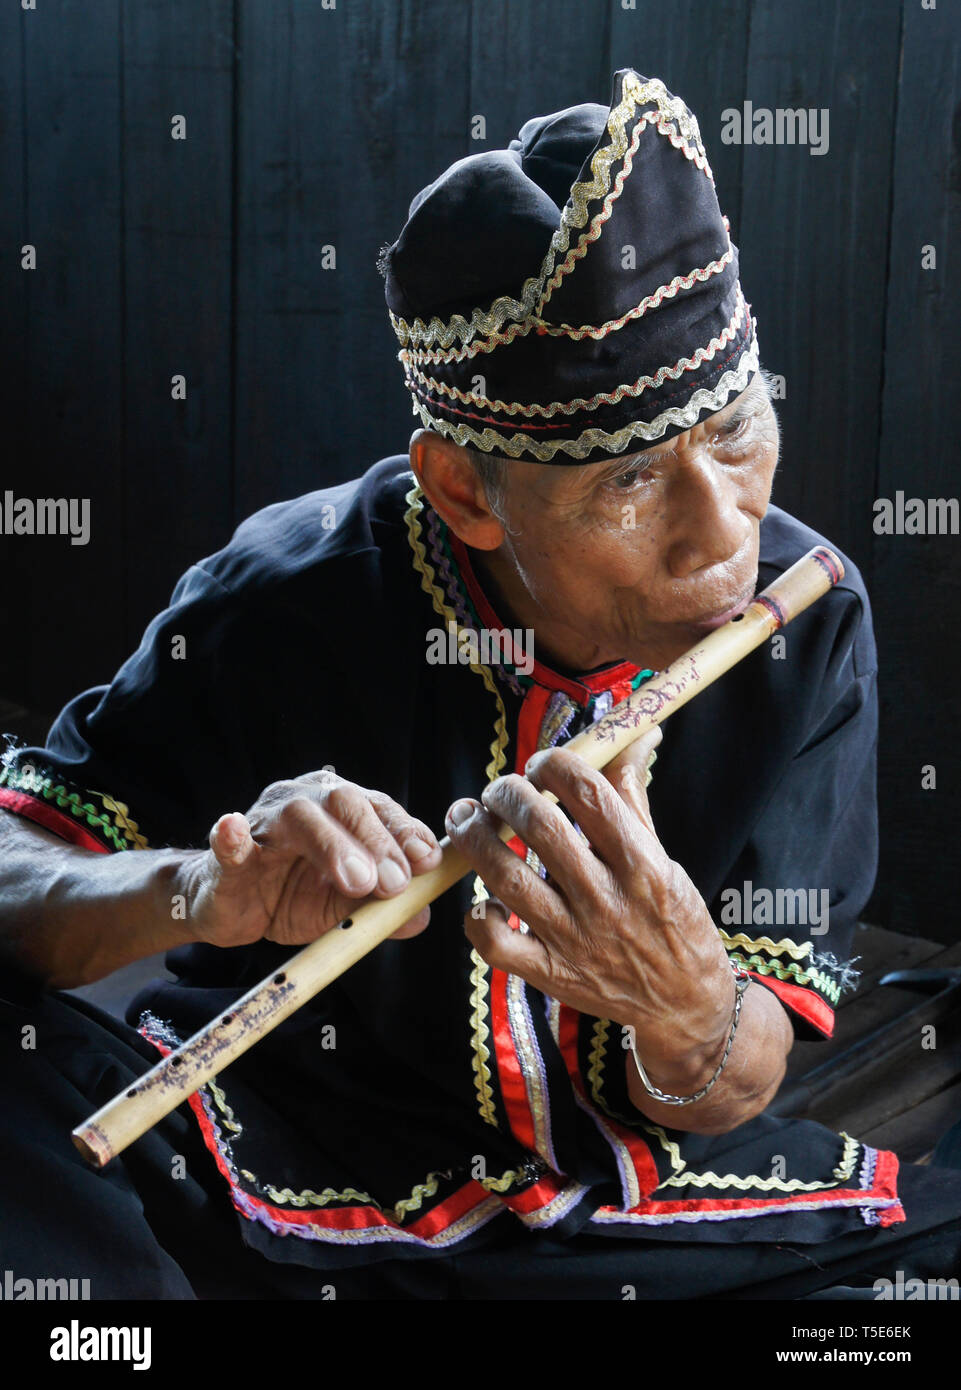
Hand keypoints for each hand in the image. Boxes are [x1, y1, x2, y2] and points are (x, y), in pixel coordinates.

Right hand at [182, 770, 442, 947]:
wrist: (230, 908)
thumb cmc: (291, 894)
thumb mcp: (342, 905)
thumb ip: (378, 908)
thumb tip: (420, 916)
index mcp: (338, 808)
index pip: (378, 807)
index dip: (405, 831)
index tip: (427, 861)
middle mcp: (304, 802)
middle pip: (344, 802)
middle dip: (376, 841)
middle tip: (394, 883)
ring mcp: (262, 823)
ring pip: (299, 816)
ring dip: (331, 845)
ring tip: (356, 879)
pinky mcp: (224, 856)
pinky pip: (227, 841)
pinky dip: (231, 837)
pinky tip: (233, 830)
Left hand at [445, 729, 734, 1084]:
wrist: (684, 1005)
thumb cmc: (672, 920)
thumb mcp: (663, 856)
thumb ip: (634, 796)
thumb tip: (635, 734)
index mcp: (641, 863)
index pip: (588, 792)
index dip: (553, 765)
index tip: (541, 765)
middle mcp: (607, 900)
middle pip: (540, 828)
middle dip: (506, 794)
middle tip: (498, 791)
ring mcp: (575, 940)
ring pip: (507, 879)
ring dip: (476, 840)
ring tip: (466, 820)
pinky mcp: (551, 974)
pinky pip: (497, 944)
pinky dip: (477, 916)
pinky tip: (482, 896)